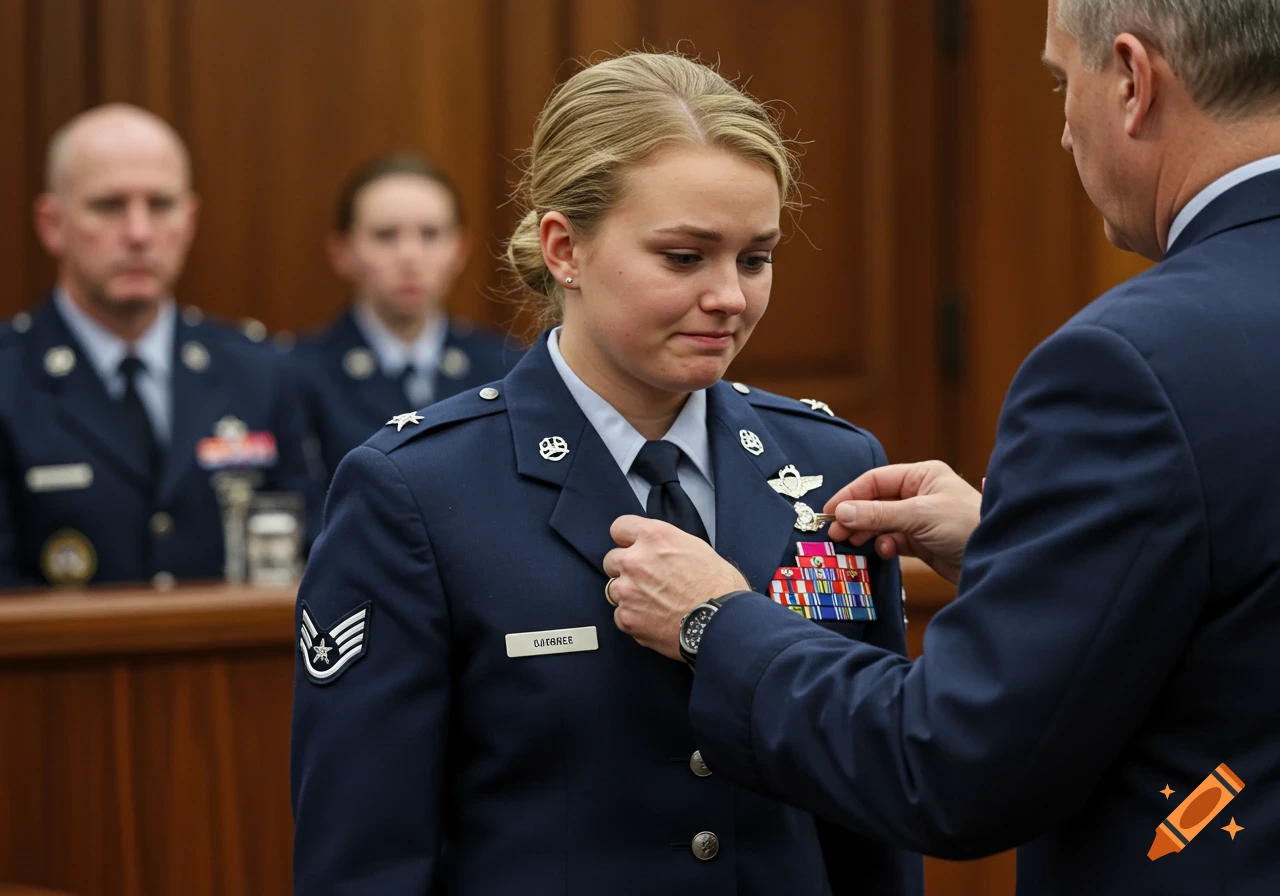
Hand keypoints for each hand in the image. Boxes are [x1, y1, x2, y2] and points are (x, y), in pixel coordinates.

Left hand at [604, 516, 749, 660]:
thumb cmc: (719, 587)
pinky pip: (620, 614)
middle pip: (611, 559)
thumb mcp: (697, 548)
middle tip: (646, 579)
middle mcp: (635, 560)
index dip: (627, 539)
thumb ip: (668, 544)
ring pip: (613, 589)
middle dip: (625, 568)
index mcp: (654, 537)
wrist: (722, 623)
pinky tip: (654, 619)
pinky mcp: (627, 617)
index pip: (620, 527)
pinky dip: (633, 617)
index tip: (631, 546)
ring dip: (628, 594)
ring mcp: (628, 590)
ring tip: (654, 603)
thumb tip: (659, 549)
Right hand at [823, 461, 980, 583]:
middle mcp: (918, 494)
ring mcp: (919, 518)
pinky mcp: (922, 542)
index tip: (829, 512)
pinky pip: (893, 540)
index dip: (849, 495)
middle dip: (855, 517)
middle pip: (874, 502)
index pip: (875, 480)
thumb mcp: (919, 515)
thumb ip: (878, 514)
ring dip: (867, 533)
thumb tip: (840, 513)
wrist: (999, 558)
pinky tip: (886, 552)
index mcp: (921, 475)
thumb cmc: (966, 525)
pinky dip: (885, 546)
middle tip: (835, 534)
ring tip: (854, 544)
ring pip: (881, 523)